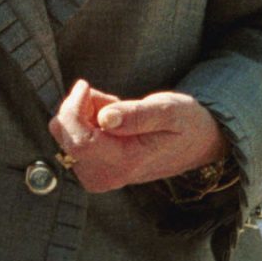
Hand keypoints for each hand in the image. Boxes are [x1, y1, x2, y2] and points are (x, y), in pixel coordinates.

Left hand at [48, 80, 230, 193]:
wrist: (197, 143)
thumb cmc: (185, 123)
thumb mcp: (168, 111)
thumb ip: (136, 115)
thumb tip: (104, 118)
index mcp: (125, 163)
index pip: (77, 140)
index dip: (73, 107)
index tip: (86, 85)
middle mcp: (106, 175)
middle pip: (64, 134)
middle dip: (80, 108)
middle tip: (113, 101)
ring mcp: (98, 174)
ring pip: (65, 133)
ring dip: (84, 113)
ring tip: (118, 112)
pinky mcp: (94, 167)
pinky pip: (72, 136)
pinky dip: (86, 120)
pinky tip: (112, 120)